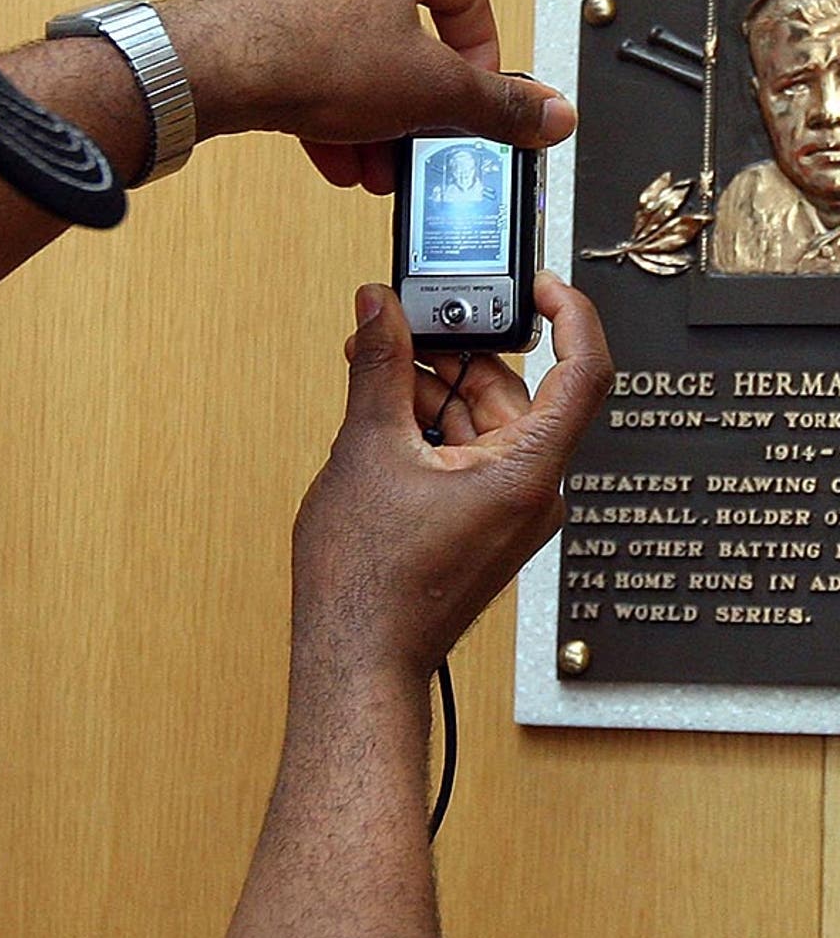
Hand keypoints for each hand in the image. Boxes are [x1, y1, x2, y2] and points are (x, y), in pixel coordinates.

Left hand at [158, 0, 574, 192]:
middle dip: (415, 103)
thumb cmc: (304, 54)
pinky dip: (328, 114)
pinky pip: (307, 71)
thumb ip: (495, 106)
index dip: (482, 50)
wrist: (204, 69)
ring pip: (352, 60)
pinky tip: (335, 158)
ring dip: (372, 119)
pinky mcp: (254, 23)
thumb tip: (551, 114)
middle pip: (403, 35)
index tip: (479, 91)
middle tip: (422, 142)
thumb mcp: (426, 90)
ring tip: (377, 166)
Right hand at [292, 272, 611, 676]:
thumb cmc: (370, 581)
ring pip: (485, 421)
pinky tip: (384, 416)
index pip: (582, 371)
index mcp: (526, 472)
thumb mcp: (367, 448)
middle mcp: (532, 491)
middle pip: (513, 391)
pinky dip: (432, 426)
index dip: (569, 313)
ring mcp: (509, 510)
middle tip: (400, 330)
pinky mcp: (483, 522)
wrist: (356, 654)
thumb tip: (379, 306)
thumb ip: (379, 365)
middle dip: (454, 355)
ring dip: (432, 390)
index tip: (538, 282)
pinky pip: (470, 452)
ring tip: (374, 376)